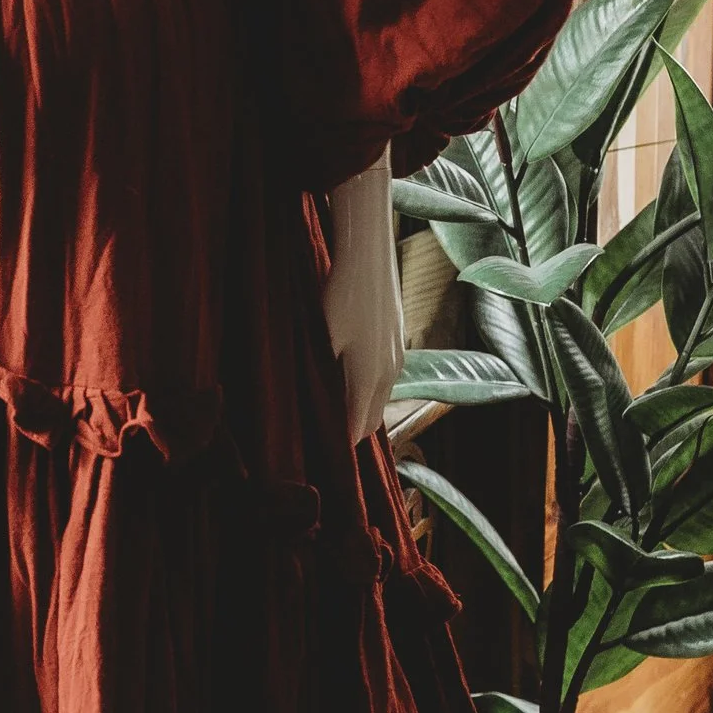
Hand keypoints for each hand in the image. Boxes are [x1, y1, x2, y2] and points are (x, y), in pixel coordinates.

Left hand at [323, 154, 404, 444]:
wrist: (369, 254)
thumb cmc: (340, 296)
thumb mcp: (322, 340)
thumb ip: (322, 381)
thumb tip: (315, 414)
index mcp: (369, 379)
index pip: (356, 429)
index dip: (340, 447)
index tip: (321, 458)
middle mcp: (389, 373)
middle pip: (371, 418)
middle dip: (351, 432)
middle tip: (325, 445)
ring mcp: (397, 355)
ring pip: (378, 396)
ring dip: (359, 409)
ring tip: (335, 416)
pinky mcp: (396, 338)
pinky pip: (382, 377)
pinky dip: (366, 388)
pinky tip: (349, 378)